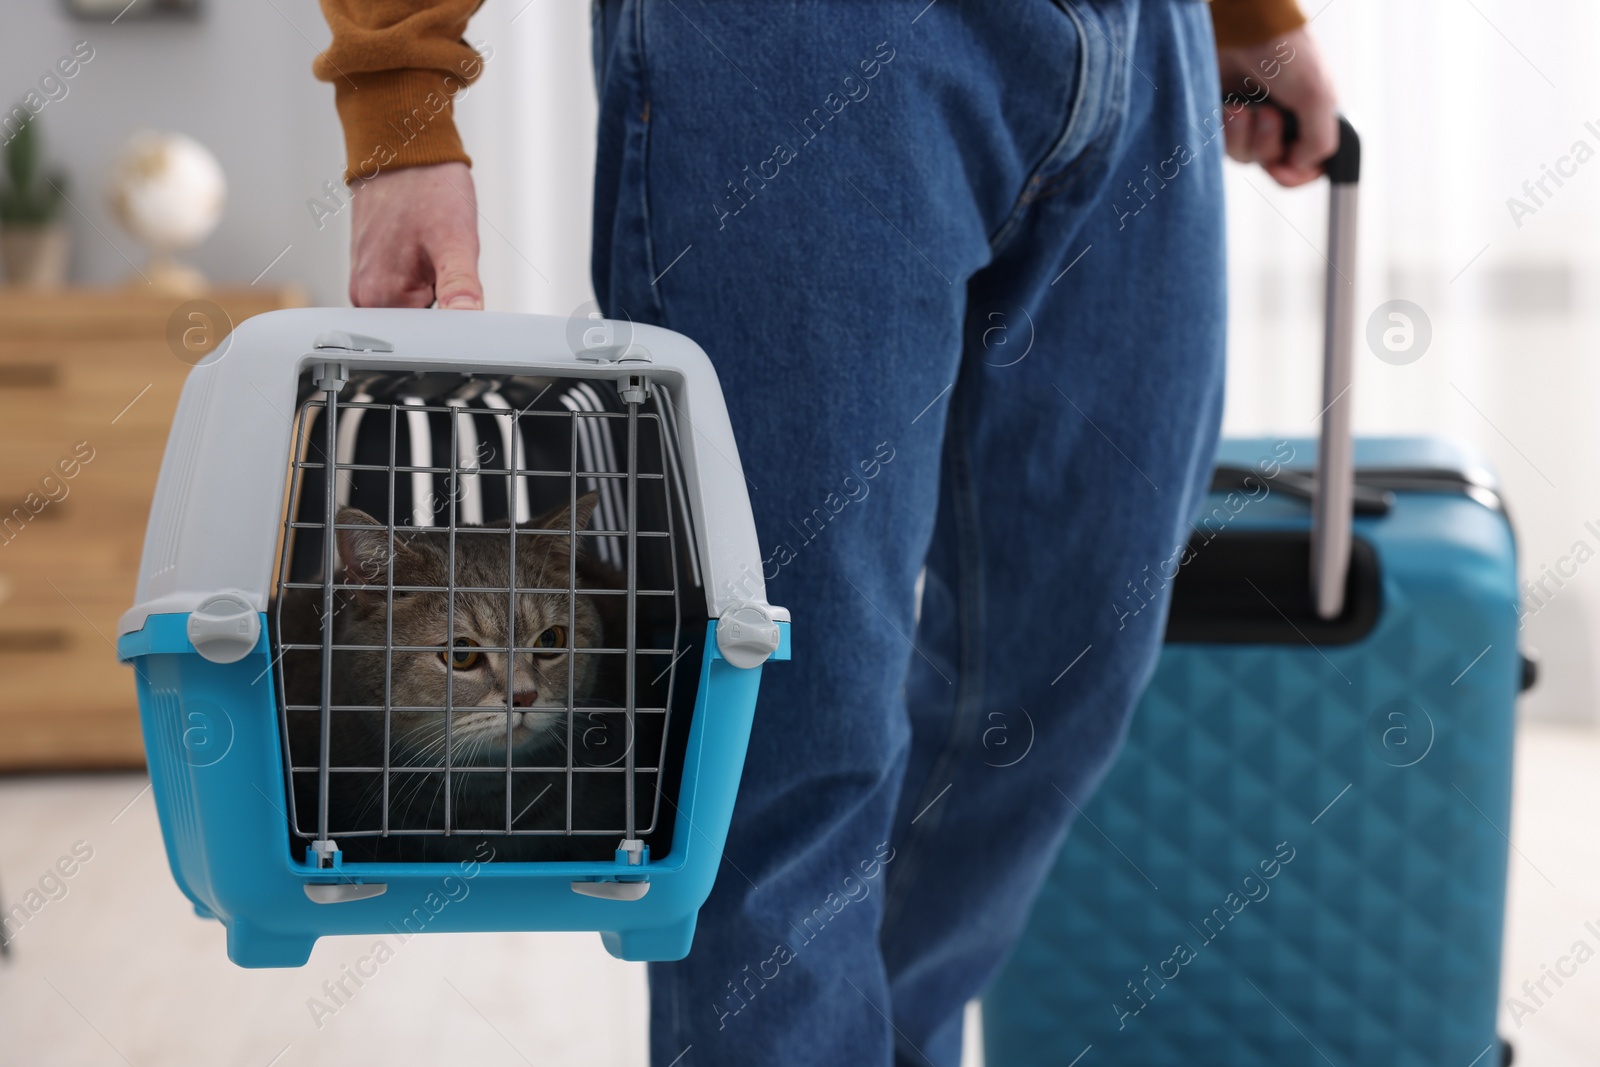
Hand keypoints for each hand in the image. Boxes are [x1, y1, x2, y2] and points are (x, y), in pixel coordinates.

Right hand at [348, 162, 482, 308]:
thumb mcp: (457, 240)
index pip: (425, 335)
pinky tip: (421, 249)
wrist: (403, 151)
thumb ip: (460, 287)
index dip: (450, 318)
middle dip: (439, 300)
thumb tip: (468, 320)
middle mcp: (365, 294)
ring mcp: (365, 281)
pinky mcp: (371, 268)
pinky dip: (420, 274)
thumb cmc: (429, 188)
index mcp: (380, 296)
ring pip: (413, 303)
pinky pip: (403, 287)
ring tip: (429, 250)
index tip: (457, 292)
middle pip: (418, 322)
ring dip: (430, 286)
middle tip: (442, 262)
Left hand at [1218, 27, 1337, 186]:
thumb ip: (1320, 140)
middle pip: (1271, 163)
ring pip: (1243, 156)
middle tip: (1267, 114)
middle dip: (1266, 144)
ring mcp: (1250, 119)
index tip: (1284, 167)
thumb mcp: (1317, 96)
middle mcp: (1280, 121)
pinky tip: (1229, 106)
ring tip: (1243, 107)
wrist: (1242, 27)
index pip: (1306, 166)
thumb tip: (1301, 165)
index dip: (1295, 174)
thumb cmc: (1284, 54)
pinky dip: (1225, 129)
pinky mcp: (1223, 114)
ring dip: (1243, 135)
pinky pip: (1220, 142)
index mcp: (1309, 117)